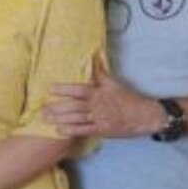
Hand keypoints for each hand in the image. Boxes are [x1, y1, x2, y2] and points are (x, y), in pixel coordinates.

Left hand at [45, 60, 161, 137]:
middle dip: (57, 107)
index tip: (51, 88)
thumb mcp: (114, 84)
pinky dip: (72, 131)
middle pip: (74, 106)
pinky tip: (59, 130)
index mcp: (100, 93)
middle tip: (42, 108)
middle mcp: (98, 105)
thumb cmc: (128, 99)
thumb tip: (94, 58)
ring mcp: (100, 118)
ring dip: (60, 119)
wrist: (145, 116)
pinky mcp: (103, 130)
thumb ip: (100, 74)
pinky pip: (85, 130)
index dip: (65, 89)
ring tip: (45, 119)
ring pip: (77, 118)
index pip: (80, 90)